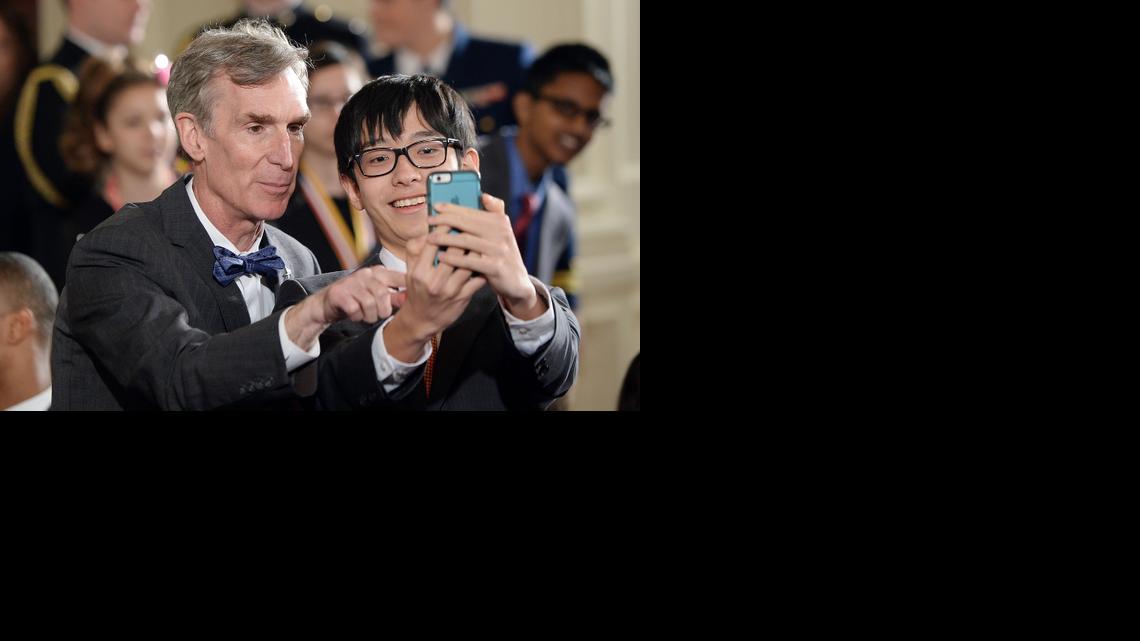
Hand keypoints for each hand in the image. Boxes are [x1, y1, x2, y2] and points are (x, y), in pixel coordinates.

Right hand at [285, 266, 405, 348]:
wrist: (327, 303)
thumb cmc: (357, 299)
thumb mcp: (378, 296)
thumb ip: (394, 296)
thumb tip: (411, 298)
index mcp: (379, 272)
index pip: (399, 277)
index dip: (407, 289)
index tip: (412, 300)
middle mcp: (365, 274)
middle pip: (383, 295)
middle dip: (383, 311)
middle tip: (378, 315)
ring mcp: (351, 282)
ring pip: (369, 304)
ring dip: (369, 316)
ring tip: (365, 315)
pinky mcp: (339, 293)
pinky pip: (355, 309)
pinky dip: (357, 317)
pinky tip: (354, 315)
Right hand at [382, 234, 485, 360]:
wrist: (422, 319)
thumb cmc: (417, 289)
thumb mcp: (410, 269)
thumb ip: (415, 248)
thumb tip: (427, 228)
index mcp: (419, 271)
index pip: (433, 242)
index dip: (444, 226)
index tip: (452, 217)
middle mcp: (434, 281)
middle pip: (454, 250)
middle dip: (464, 235)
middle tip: (471, 225)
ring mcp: (450, 291)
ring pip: (469, 263)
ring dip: (476, 249)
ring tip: (480, 239)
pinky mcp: (463, 298)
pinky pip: (477, 278)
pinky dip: (482, 267)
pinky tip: (485, 258)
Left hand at [426, 193, 545, 319]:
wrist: (517, 282)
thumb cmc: (501, 255)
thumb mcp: (501, 232)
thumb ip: (494, 213)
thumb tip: (483, 195)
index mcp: (500, 221)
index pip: (472, 210)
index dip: (452, 207)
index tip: (435, 206)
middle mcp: (501, 233)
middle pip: (466, 223)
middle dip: (444, 220)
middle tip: (429, 221)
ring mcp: (499, 250)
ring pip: (465, 240)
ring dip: (444, 238)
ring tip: (430, 238)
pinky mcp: (495, 267)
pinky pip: (469, 261)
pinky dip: (452, 258)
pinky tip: (440, 257)